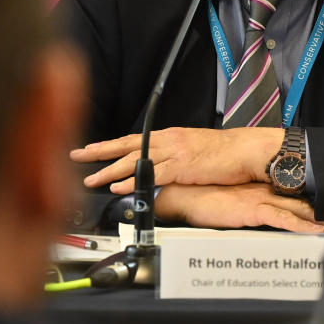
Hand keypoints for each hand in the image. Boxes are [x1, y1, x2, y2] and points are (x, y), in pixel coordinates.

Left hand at [69, 127, 283, 193]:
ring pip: (134, 160)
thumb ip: (175, 157)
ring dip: (109, 171)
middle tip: (77, 155)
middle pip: (126, 144)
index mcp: (170, 136)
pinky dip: (132, 180)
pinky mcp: (182, 166)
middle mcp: (168, 140)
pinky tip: (118, 187)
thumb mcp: (194, 149)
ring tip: (91, 179)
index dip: (110, 145)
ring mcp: (174, 152)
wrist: (246, 150)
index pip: (133, 139)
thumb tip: (162, 168)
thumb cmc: (226, 152)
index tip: (91, 148)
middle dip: (99, 151)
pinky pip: (151, 174)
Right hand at [154, 183, 323, 232]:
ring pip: (298, 208)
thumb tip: (257, 215)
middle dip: (322, 206)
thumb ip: (248, 208)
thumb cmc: (203, 200)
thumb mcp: (232, 205)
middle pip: (300, 199)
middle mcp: (265, 192)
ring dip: (319, 216)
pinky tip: (316, 230)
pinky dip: (301, 224)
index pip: (292, 192)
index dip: (313, 197)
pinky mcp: (253, 210)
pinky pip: (283, 218)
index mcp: (261, 188)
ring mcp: (260, 200)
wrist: (185, 197)